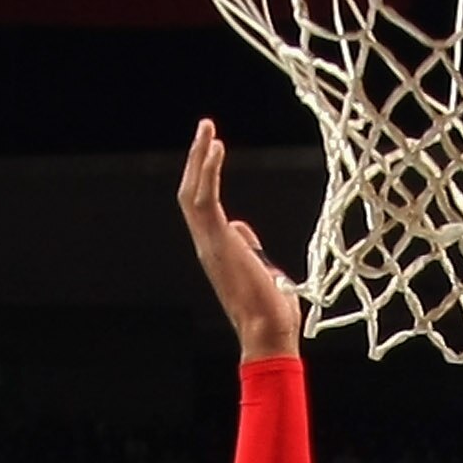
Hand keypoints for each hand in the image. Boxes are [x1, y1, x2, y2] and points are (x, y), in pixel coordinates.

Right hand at [177, 120, 300, 361]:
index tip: (216, 150)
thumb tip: (244, 232)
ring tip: (207, 129)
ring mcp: (210, 245)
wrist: (270, 334)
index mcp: (217, 252)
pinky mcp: (217, 243)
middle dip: (196, 160)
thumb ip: (249, 249)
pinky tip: (216, 148)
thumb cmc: (271, 313)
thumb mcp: (262, 272)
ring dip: (198, 158)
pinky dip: (208, 172)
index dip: (206, 177)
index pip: (203, 208)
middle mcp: (208, 246)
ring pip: (192, 193)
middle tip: (206, 129)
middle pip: (191, 194)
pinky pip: (205, 200)